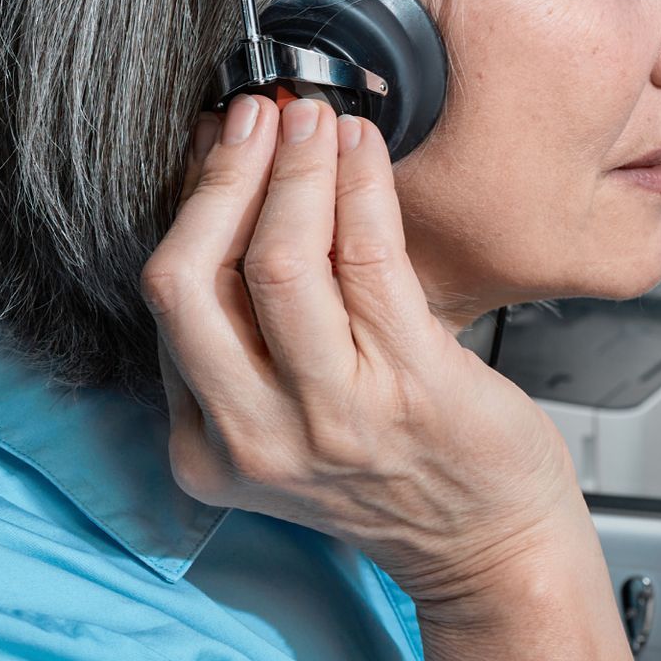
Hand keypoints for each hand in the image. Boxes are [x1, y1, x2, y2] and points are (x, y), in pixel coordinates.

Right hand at [143, 95, 656, 660]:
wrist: (490, 548)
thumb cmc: (400, 474)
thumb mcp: (288, 428)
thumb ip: (249, 348)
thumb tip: (239, 197)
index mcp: (207, 448)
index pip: (171, 301)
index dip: (192, 202)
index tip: (215, 140)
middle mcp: (256, 440)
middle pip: (192, 279)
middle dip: (221, 177)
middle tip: (255, 111)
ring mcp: (333, 418)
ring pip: (278, 263)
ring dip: (295, 170)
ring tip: (313, 114)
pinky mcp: (411, 386)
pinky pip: (368, 261)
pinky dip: (360, 188)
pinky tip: (364, 150)